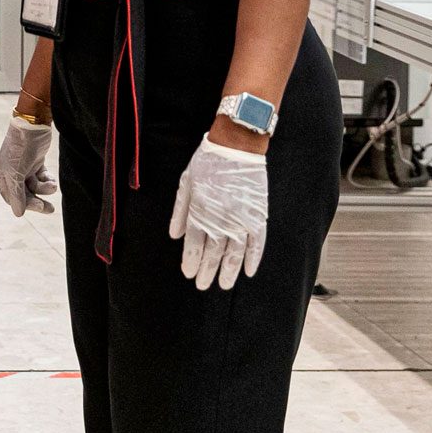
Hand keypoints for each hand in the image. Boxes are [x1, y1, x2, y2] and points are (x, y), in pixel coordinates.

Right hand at [0, 116, 57, 216]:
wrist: (33, 125)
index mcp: (1, 174)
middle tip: (50, 209)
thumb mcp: (16, 172)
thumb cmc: (20, 148)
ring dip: (45, 189)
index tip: (39, 207)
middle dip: (37, 201)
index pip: (11, 197)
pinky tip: (52, 179)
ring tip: (52, 185)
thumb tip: (18, 214)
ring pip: (35, 187)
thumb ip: (17, 194)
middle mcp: (11, 172)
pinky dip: (48, 180)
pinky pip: (42, 178)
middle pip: (24, 194)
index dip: (24, 204)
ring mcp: (24, 167)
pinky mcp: (35, 162)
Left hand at [169, 139, 268, 289]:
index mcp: (199, 212)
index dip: (191, 262)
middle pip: (212, 254)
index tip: (189, 274)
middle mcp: (219, 220)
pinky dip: (253, 258)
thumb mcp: (185, 183)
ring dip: (228, 271)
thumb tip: (175, 236)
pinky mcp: (257, 216)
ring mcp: (240, 220)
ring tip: (224, 285)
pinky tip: (249, 272)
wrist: (236, 146)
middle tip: (203, 286)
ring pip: (234, 254)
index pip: (194, 245)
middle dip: (206, 271)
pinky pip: (256, 243)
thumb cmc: (207, 162)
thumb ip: (180, 212)